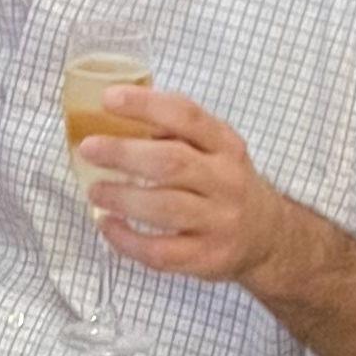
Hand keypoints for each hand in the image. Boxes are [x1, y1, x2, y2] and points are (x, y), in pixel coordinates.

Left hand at [74, 86, 282, 290]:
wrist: (267, 237)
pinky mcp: (207, 257)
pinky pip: (161, 251)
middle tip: (88, 148)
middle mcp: (227, 180)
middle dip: (124, 153)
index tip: (108, 98)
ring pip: (166, 208)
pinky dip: (127, 239)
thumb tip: (112, 120)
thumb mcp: (214, 150)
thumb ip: (175, 134)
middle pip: (173, 162)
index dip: (146, 105)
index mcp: (225, 145)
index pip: (187, 116)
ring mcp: (220, 221)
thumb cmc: (224, 184)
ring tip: (94, 191)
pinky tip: (107, 225)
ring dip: (123, 198)